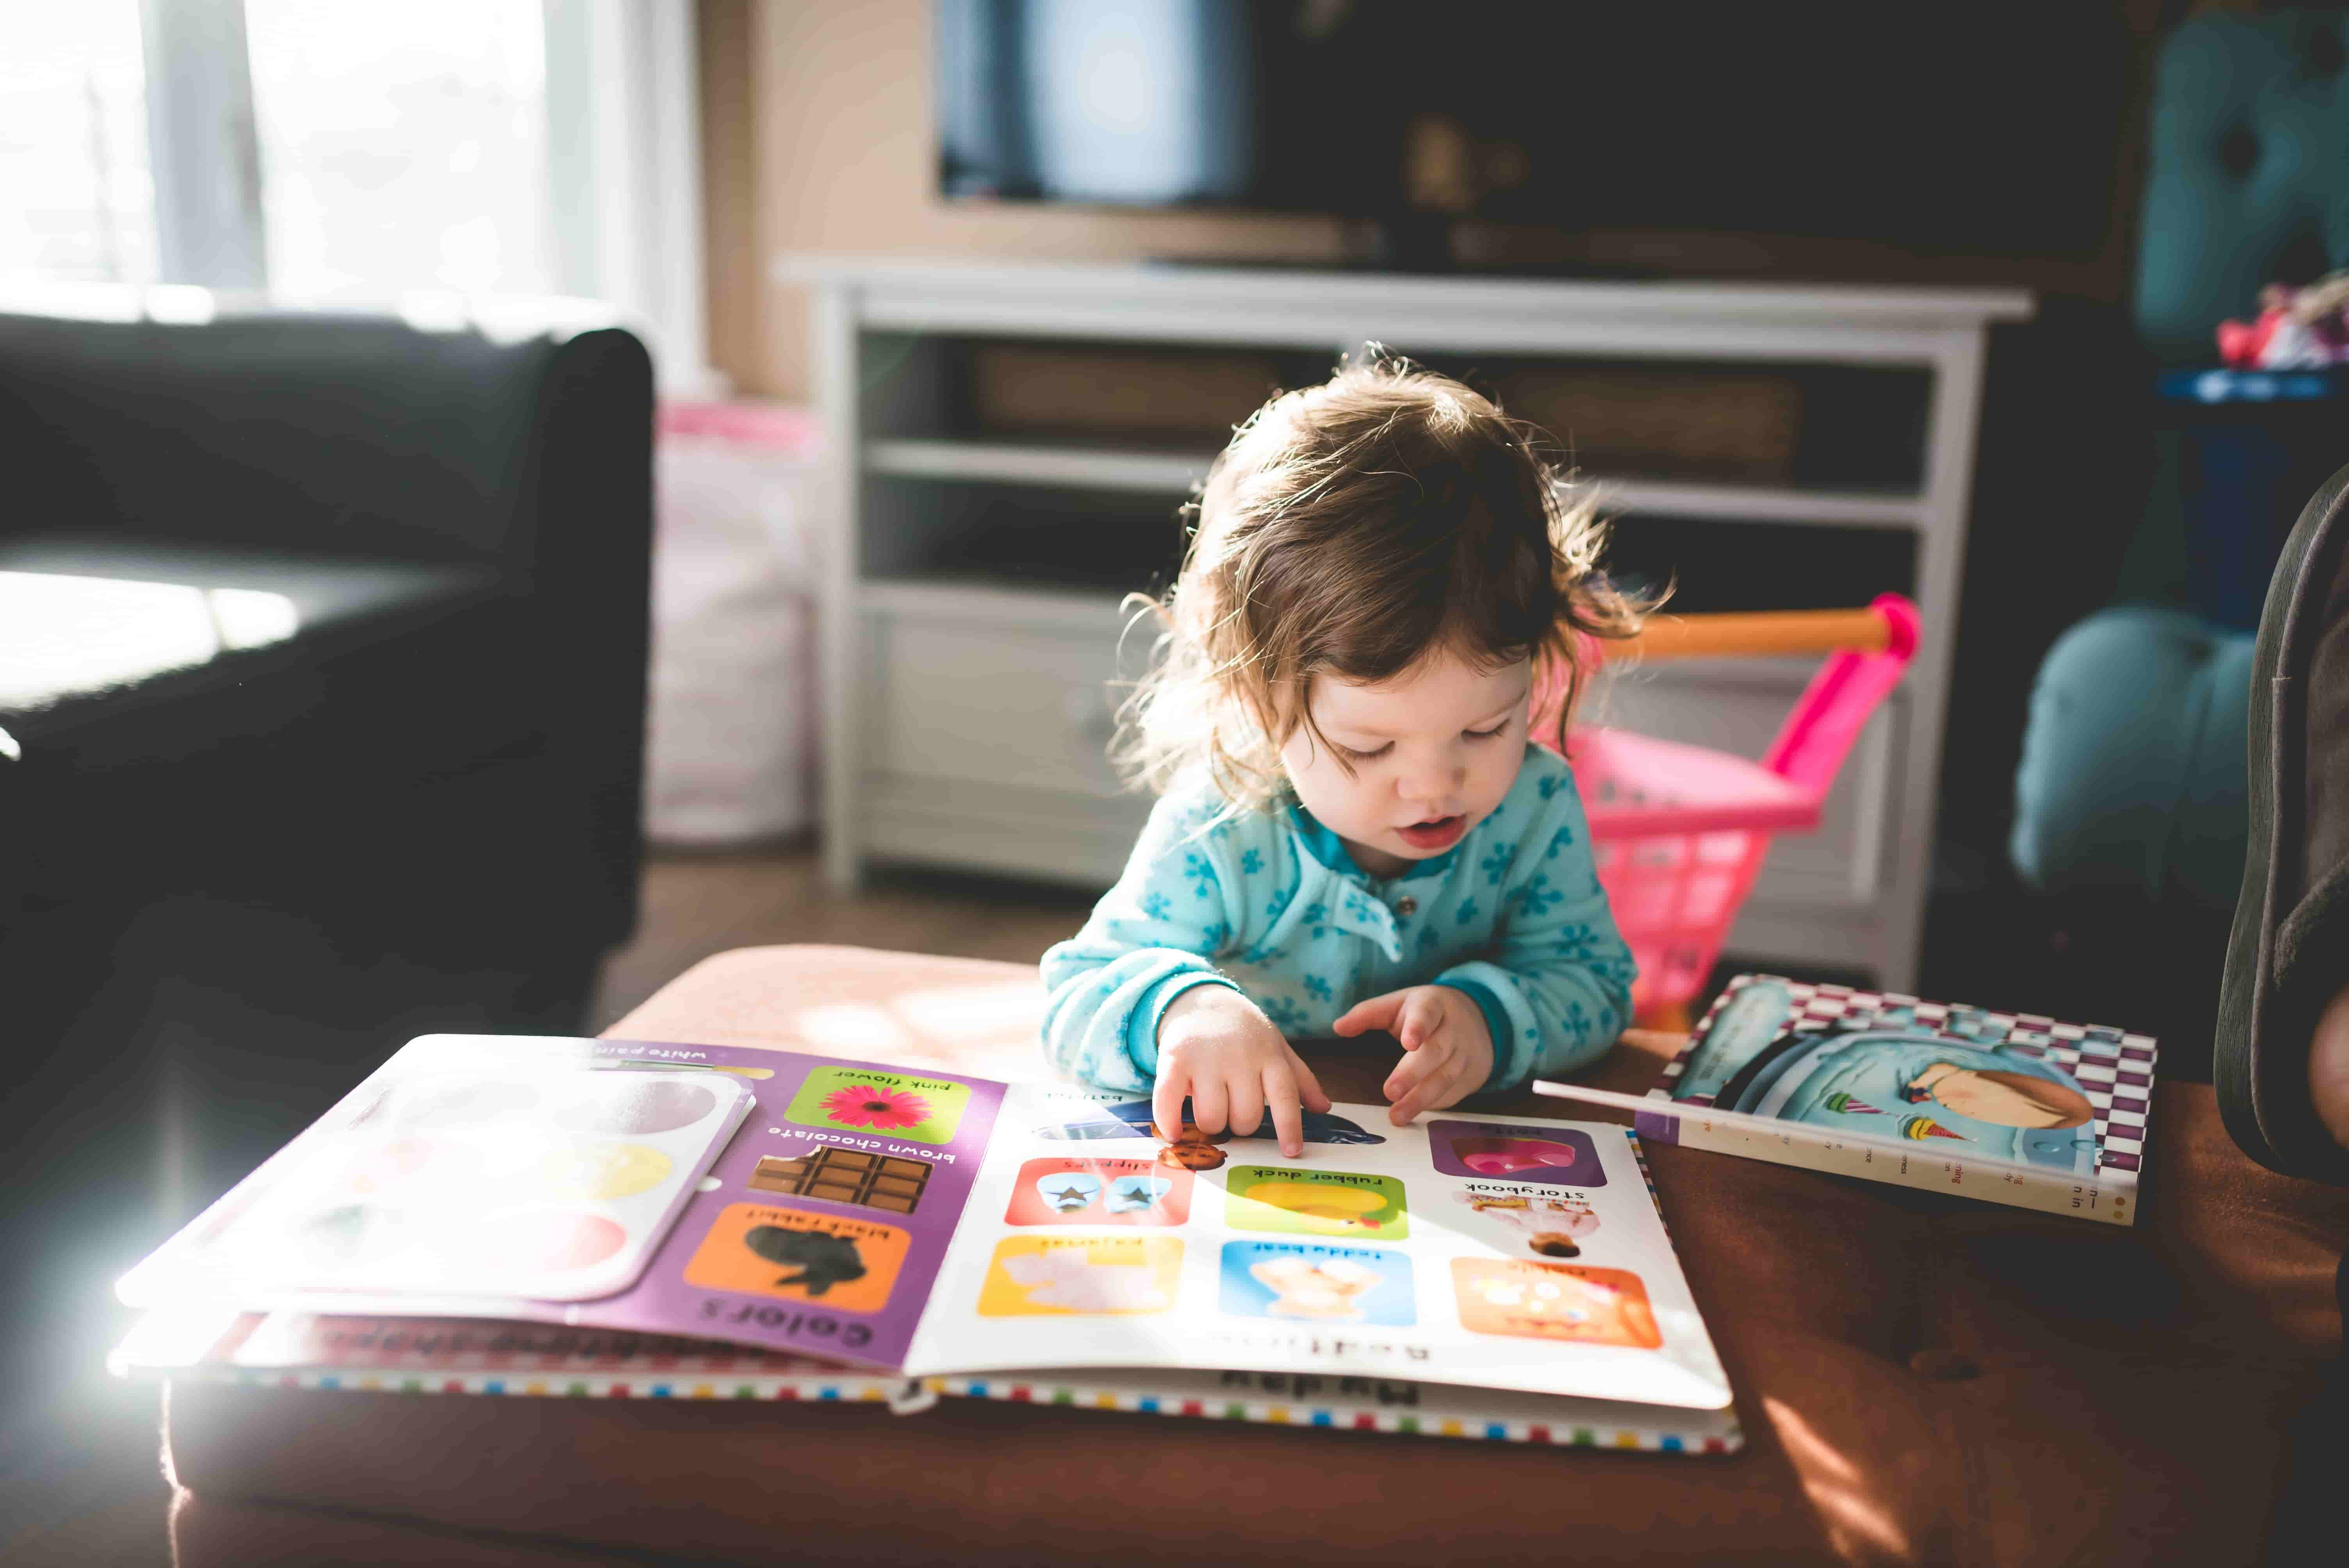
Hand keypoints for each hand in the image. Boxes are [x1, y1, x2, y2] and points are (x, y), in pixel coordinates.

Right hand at [1154, 986, 1330, 1156]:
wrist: (1201, 1000)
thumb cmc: (1244, 1032)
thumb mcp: (1276, 1047)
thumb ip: (1300, 1079)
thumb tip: (1323, 1108)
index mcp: (1269, 1056)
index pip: (1284, 1096)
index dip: (1289, 1127)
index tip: (1291, 1151)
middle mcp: (1239, 1058)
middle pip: (1245, 1117)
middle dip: (1240, 1125)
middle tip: (1233, 1110)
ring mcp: (1206, 1059)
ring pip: (1212, 1118)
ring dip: (1211, 1124)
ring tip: (1210, 1107)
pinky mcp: (1174, 1059)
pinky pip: (1169, 1099)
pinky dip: (1169, 1121)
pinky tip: (1174, 1133)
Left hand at [1333, 986, 1494, 1123]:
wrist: (1477, 1021)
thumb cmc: (1425, 1013)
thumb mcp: (1399, 1004)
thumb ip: (1368, 1014)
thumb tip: (1337, 1027)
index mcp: (1432, 1005)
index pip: (1427, 1014)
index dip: (1418, 1027)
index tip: (1409, 1042)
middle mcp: (1452, 1030)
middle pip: (1436, 1051)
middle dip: (1413, 1073)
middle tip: (1389, 1091)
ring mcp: (1464, 1054)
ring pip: (1445, 1077)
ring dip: (1420, 1099)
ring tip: (1396, 1116)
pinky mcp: (1469, 1077)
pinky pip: (1451, 1093)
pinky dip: (1433, 1106)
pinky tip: (1414, 1115)